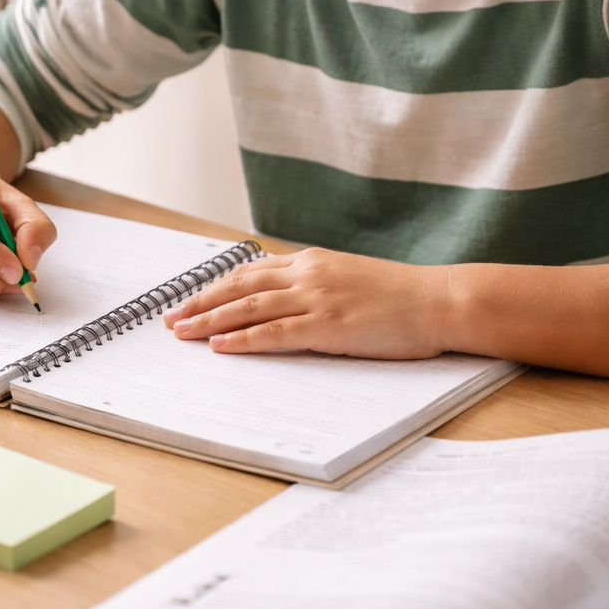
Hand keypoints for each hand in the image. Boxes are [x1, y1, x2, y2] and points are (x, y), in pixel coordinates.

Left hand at [161, 248, 451, 357]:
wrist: (439, 301)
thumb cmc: (401, 296)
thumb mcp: (351, 278)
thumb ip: (317, 284)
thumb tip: (287, 298)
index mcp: (312, 260)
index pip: (251, 270)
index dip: (216, 285)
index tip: (189, 297)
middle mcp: (308, 274)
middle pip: (239, 286)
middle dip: (200, 302)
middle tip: (169, 317)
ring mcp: (316, 298)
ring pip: (248, 308)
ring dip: (209, 321)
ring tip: (181, 333)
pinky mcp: (327, 325)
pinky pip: (273, 333)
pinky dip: (242, 340)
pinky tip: (219, 347)